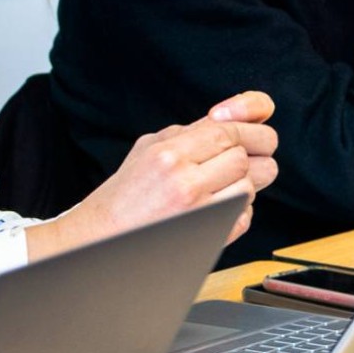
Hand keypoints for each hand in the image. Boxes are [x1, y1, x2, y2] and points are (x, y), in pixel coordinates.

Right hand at [30, 92, 277, 257]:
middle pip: (244, 157)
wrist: (103, 237)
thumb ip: (190, 131)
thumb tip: (234, 115)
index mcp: (168, 153)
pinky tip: (214, 210)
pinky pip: (245, 216)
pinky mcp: (208, 236)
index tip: (250, 135)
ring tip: (217, 188)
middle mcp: (183, 180)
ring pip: (249, 186)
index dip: (247, 129)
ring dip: (241, 186)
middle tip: (237, 161)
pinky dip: (238, 212)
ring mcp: (198, 210)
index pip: (227, 130)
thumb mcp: (149, 148)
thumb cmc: (125, 195)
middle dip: (248, 158)